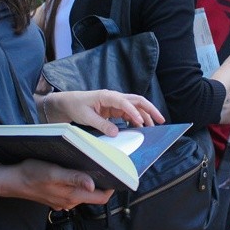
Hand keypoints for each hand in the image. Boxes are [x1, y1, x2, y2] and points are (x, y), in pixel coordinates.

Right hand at [0, 159, 113, 210]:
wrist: (12, 181)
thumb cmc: (32, 174)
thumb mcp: (54, 173)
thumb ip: (74, 179)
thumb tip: (93, 185)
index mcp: (73, 196)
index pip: (101, 198)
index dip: (111, 187)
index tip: (115, 173)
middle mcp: (70, 202)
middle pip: (94, 196)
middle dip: (101, 183)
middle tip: (104, 166)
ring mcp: (63, 201)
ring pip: (83, 193)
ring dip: (88, 182)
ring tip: (89, 166)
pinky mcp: (56, 197)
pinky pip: (72, 192)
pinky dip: (76, 184)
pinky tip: (72, 172)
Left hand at [51, 90, 165, 135]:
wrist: (69, 103)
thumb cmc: (76, 106)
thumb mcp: (86, 117)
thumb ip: (101, 124)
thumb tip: (116, 133)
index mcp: (107, 96)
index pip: (125, 103)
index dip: (134, 112)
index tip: (140, 123)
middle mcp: (114, 97)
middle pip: (137, 101)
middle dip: (150, 109)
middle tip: (160, 120)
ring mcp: (115, 103)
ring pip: (135, 107)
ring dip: (145, 115)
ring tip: (153, 127)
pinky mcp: (114, 109)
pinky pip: (129, 113)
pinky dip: (136, 119)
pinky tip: (139, 127)